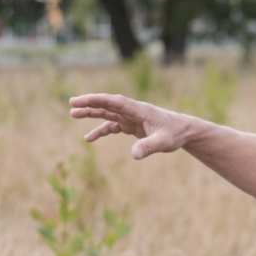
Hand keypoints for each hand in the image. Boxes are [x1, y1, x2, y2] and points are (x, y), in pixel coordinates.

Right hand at [69, 93, 187, 159]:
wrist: (183, 132)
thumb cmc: (175, 133)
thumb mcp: (163, 142)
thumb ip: (149, 147)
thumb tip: (133, 155)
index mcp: (140, 110)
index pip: (117, 102)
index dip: (100, 100)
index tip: (85, 99)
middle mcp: (133, 111)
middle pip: (108, 104)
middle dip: (90, 103)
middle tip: (72, 103)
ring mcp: (131, 118)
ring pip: (108, 113)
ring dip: (92, 113)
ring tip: (73, 114)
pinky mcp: (131, 125)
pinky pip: (112, 126)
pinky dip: (101, 130)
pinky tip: (88, 138)